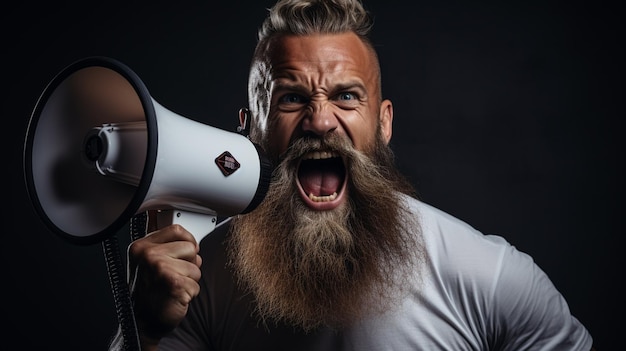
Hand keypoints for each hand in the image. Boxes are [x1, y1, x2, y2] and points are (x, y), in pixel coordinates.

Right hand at [127, 211, 202, 346]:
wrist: (143, 322)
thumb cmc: (148, 291)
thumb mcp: (146, 261)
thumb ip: (158, 239)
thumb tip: (160, 212)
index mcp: (141, 246)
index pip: (177, 229)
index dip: (187, 242)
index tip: (182, 253)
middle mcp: (148, 255)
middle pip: (190, 247)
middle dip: (188, 264)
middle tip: (172, 276)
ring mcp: (159, 269)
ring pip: (196, 266)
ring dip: (189, 280)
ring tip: (172, 287)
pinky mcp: (172, 284)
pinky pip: (196, 283)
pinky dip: (190, 293)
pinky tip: (175, 296)